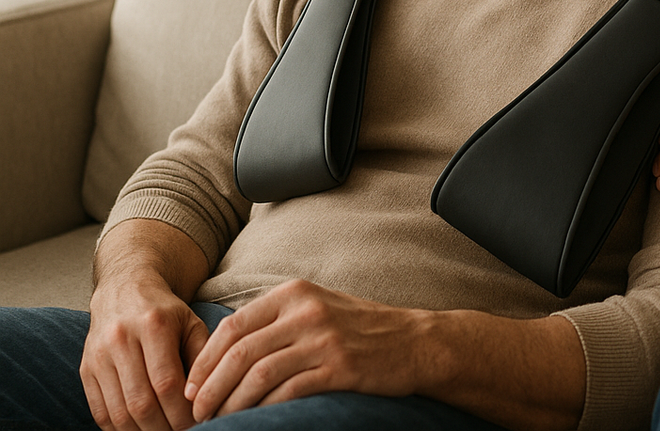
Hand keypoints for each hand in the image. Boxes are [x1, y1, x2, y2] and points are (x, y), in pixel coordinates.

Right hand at [81, 279, 209, 430]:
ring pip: (118, 411)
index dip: (182, 410)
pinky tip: (139, 429)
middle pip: (141, 402)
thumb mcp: (192, 324)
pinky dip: (119, 428)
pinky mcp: (86, 370)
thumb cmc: (166, 312)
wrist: (125, 291)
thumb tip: (203, 397)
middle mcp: (121, 340)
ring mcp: (99, 356)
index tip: (198, 421)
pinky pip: (99, 411)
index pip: (167, 382)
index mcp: (154, 325)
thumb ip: (202, 356)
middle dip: (164, 426)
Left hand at [184, 280, 427, 420]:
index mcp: (295, 293)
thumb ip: (276, 320)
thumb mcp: (317, 308)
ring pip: (258, 373)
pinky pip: (288, 392)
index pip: (234, 326)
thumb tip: (222, 352)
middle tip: (197, 411)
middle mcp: (307, 311)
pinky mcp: (340, 368)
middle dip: (209, 386)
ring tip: (218, 421)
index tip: (192, 386)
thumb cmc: (361, 329)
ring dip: (230, 403)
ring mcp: (325, 339)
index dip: (205, 360)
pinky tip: (254, 420)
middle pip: (240, 351)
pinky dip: (264, 410)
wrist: (415, 342)